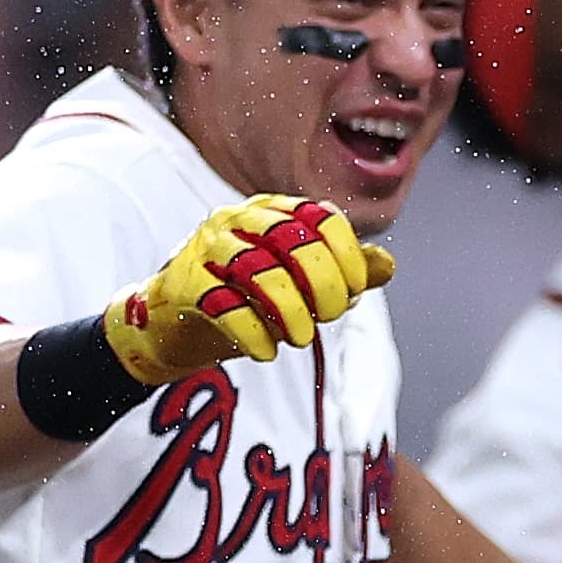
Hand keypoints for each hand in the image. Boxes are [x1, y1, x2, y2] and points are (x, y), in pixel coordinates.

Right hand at [105, 195, 391, 385]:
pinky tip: (268, 352)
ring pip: (258, 270)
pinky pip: (223, 304)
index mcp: (273, 210)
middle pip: (292, 240)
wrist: (174, 323)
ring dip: (289, 310)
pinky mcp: (182, 283)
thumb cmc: (247, 298)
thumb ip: (345, 272)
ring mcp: (205, 248)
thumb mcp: (302, 284)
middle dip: (322, 282)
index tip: (354, 291)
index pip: (321, 217)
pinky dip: (253, 332)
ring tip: (301, 339)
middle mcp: (237, 219)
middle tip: (329, 316)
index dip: (347, 255)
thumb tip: (387, 264)